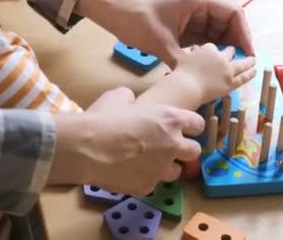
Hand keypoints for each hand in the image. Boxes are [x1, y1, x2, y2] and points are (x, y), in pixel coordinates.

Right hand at [49, 87, 203, 195]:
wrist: (84, 147)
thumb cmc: (102, 118)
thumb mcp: (118, 97)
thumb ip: (133, 100)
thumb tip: (131, 102)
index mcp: (170, 119)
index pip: (197, 124)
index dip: (189, 126)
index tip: (179, 128)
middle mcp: (172, 145)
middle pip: (194, 151)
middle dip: (183, 149)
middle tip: (166, 147)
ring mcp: (161, 169)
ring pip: (176, 172)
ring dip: (165, 166)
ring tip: (147, 163)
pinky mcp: (147, 186)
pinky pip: (151, 183)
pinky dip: (143, 178)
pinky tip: (127, 172)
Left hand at [76, 0, 254, 67]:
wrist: (115, 16)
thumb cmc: (137, 21)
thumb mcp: (161, 42)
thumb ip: (182, 60)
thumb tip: (196, 80)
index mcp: (198, 2)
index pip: (233, 13)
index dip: (244, 33)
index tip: (248, 53)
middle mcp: (198, 8)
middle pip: (228, 24)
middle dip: (235, 44)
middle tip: (239, 66)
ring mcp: (191, 18)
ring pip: (216, 34)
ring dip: (222, 49)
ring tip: (226, 69)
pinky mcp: (183, 29)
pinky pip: (202, 40)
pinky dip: (208, 52)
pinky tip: (209, 67)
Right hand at [175, 44, 255, 103]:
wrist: (186, 87)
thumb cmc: (180, 73)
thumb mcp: (181, 58)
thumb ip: (189, 53)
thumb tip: (194, 49)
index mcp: (208, 50)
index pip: (212, 47)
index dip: (212, 50)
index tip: (212, 53)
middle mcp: (220, 58)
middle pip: (229, 52)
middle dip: (232, 52)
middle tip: (234, 52)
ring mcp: (228, 70)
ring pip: (242, 64)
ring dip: (248, 61)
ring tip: (253, 60)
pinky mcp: (231, 83)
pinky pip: (244, 77)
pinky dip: (250, 74)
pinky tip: (255, 71)